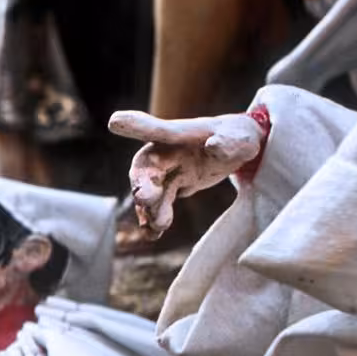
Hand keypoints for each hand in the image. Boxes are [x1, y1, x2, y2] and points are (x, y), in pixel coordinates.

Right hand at [109, 109, 265, 237]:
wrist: (240, 150)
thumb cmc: (241, 137)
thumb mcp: (241, 139)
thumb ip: (228, 143)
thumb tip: (214, 146)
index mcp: (181, 135)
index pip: (157, 129)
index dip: (136, 126)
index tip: (115, 121)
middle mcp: (168, 151)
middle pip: (146, 166)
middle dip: (142, 182)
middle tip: (143, 199)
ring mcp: (169, 170)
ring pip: (150, 189)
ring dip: (150, 208)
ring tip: (158, 227)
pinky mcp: (174, 185)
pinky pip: (159, 203)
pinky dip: (154, 218)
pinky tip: (153, 234)